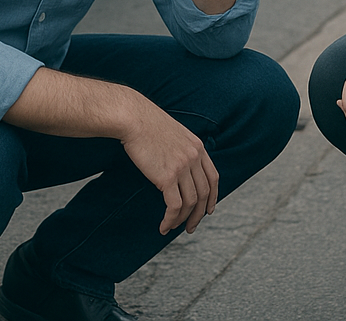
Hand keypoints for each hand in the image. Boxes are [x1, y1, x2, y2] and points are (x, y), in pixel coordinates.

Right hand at [120, 101, 218, 234]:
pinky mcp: (167, 176)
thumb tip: (179, 168)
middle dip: (198, 214)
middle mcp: (194, 157)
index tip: (208, 210)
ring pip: (190, 203)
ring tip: (173, 227)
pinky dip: (170, 219)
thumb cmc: (146, 124)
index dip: (213, 197)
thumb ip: (182, 149)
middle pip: (204, 193)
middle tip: (191, 227)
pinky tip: (163, 226)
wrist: (133, 118)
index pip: (213, 177)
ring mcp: (182, 167)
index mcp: (197, 146)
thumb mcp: (173, 133)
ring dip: (183, 220)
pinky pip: (174, 206)